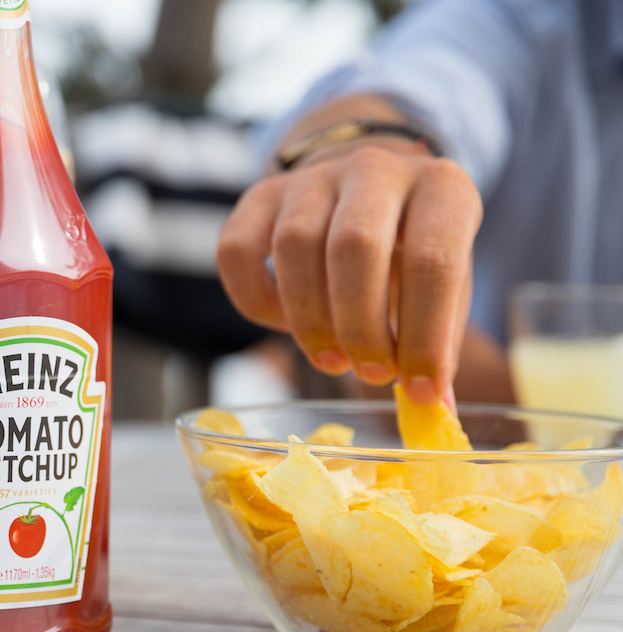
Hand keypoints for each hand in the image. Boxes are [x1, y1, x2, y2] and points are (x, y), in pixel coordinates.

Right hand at [216, 138, 481, 404]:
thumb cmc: (413, 254)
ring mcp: (312, 179)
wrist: (370, 193)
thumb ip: (439, 345)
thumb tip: (433, 412)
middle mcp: (375, 168)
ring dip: (311, 322)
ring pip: (294, 248)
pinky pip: (236, 251)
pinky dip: (255, 302)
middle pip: (354, 247)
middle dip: (360, 327)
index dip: (424, 337)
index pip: (432, 261)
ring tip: (332, 359)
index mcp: (441, 187)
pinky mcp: (260, 196)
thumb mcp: (446, 288)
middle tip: (372, 373)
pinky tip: (285, 325)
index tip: (419, 391)